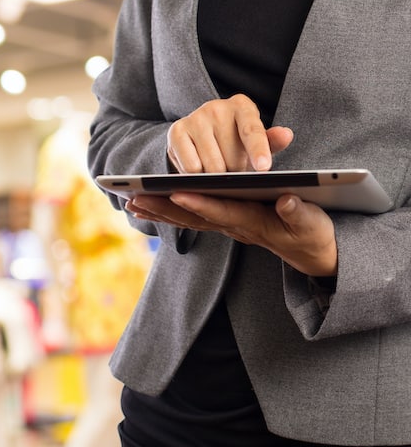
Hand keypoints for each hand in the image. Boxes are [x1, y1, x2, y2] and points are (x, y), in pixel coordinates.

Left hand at [126, 192, 337, 276]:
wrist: (314, 254)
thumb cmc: (315, 235)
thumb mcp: (314, 225)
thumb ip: (300, 213)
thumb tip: (286, 201)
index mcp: (256, 223)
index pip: (224, 212)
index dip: (201, 203)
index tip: (177, 192)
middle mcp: (235, 226)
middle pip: (195, 217)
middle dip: (165, 207)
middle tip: (134, 199)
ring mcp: (229, 226)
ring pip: (189, 218)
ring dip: (160, 210)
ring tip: (131, 201)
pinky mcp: (227, 223)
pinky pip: (193, 218)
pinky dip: (170, 211)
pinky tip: (150, 205)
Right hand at [167, 94, 293, 172]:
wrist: (200, 137)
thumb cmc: (234, 142)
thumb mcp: (255, 143)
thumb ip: (272, 142)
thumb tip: (286, 134)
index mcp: (242, 105)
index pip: (252, 130)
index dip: (259, 150)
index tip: (264, 168)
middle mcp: (216, 107)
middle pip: (231, 156)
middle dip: (235, 172)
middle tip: (234, 171)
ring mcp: (194, 118)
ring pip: (211, 165)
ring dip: (216, 177)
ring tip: (218, 171)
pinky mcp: (176, 131)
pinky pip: (191, 167)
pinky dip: (197, 176)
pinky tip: (200, 170)